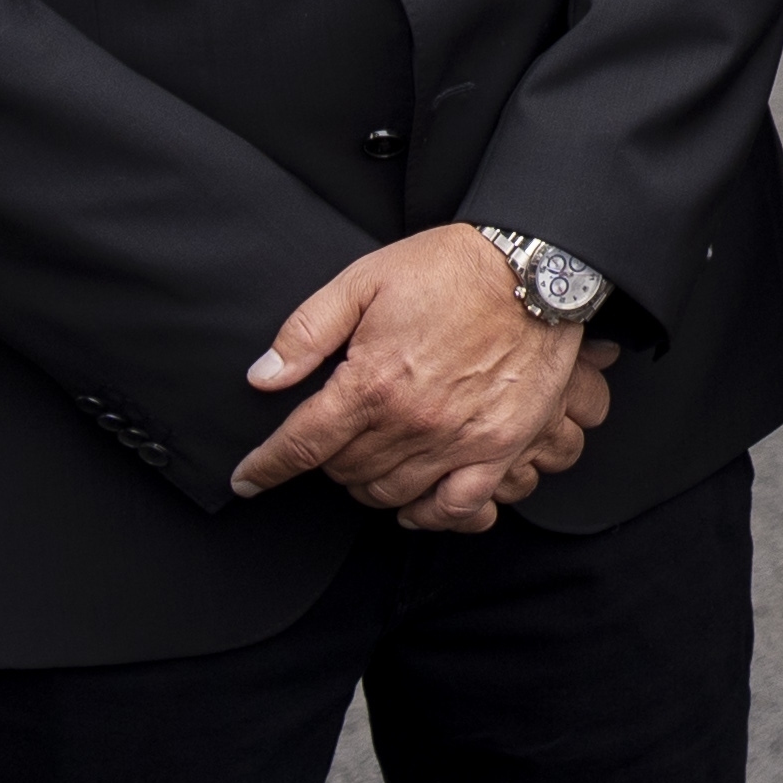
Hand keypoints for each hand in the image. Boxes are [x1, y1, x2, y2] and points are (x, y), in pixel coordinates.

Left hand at [233, 226, 598, 524]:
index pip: (301, 444)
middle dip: (325, 463)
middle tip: (328, 444)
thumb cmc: (450, 269)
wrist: (534, 267)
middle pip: (345, 472)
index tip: (247, 479)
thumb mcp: (364, 281)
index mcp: (372, 382)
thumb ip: (306, 331)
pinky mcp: (502, 445)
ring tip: (366, 465)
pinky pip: (459, 506)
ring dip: (368, 485)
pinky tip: (416, 505)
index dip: (265, 467)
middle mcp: (413, 421)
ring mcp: (460, 439)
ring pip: (391, 493)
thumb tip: (262, 377)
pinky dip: (430, 515)